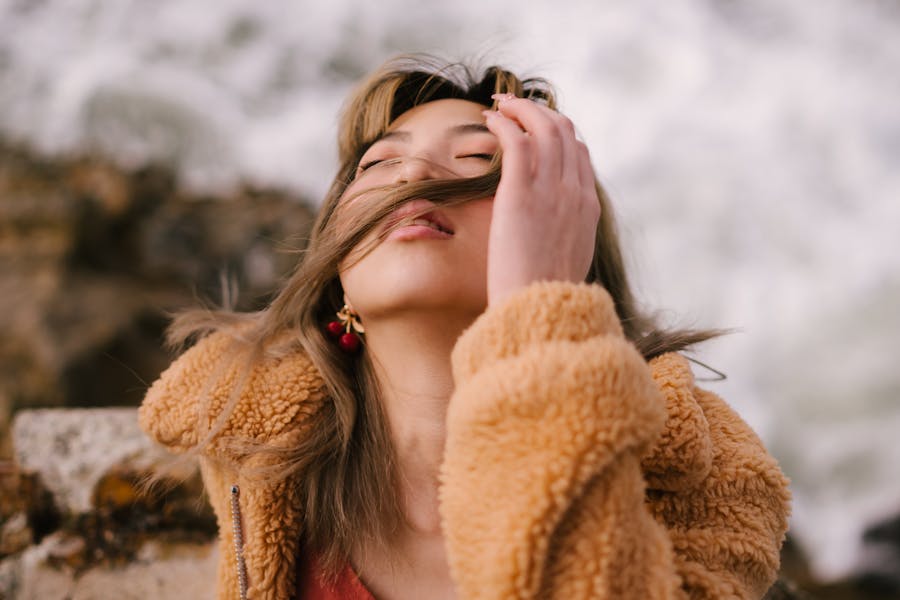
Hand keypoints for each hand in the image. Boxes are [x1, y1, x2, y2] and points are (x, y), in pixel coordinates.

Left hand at [482, 94, 600, 305]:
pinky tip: (490, 118)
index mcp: (588, 207)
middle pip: (564, 132)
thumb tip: (555, 239)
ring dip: (520, 108)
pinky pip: (517, 140)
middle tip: (514, 106)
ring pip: (543, 128)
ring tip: (499, 104)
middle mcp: (575, 192)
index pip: (579, 153)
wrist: (539, 312)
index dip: (557, 133)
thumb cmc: (544, 297)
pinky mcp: (521, 194)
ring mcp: (551, 190)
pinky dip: (505, 121)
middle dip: (538, 112)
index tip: (534, 129)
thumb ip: (565, 239)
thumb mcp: (567, 264)